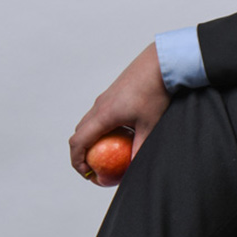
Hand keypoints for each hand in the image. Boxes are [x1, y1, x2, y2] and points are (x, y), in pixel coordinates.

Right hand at [69, 43, 168, 185]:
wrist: (160, 63)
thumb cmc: (156, 92)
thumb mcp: (150, 126)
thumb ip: (140, 149)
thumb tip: (135, 169)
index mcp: (103, 115)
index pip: (78, 142)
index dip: (77, 162)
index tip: (87, 174)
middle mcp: (99, 106)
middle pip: (79, 133)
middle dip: (82, 153)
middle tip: (96, 168)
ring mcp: (105, 99)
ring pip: (89, 123)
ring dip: (91, 140)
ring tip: (107, 154)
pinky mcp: (112, 94)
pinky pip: (99, 115)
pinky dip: (101, 129)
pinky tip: (121, 135)